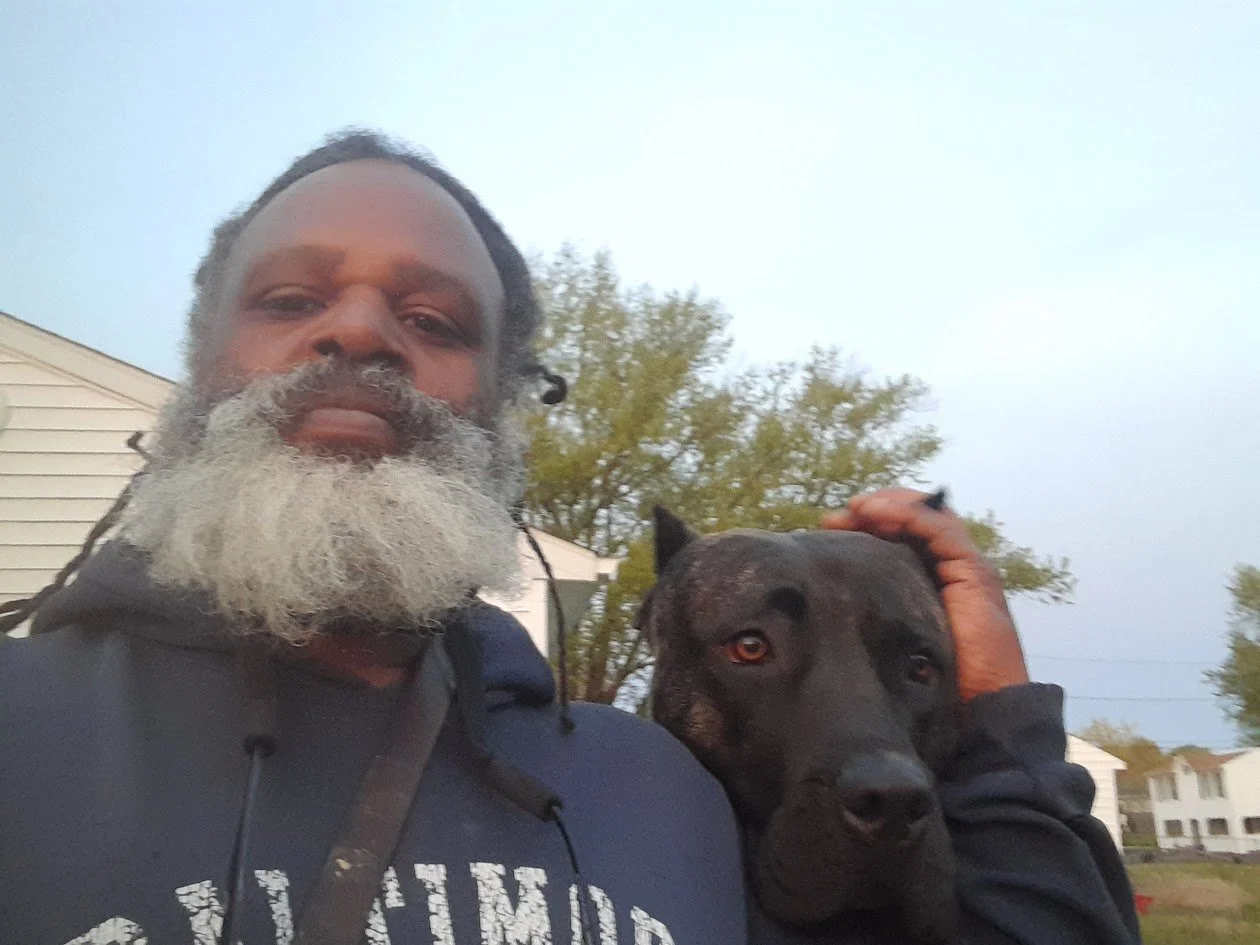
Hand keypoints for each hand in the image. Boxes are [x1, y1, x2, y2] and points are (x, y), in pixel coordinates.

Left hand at [820, 488, 1028, 701]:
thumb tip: (830, 605)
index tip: (833, 527)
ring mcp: (967, 569)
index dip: (871, 523)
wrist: (984, 709)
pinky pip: (940, 530)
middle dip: (877, 509)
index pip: (906, 535)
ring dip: (889, 505)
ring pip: (930, 516)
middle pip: (918, 519)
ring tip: (854, 508)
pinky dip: (909, 515)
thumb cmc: (940, 683)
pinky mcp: (974, 574)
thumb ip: (876, 617)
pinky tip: (876, 514)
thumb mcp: (895, 641)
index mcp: (935, 582)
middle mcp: (953, 569)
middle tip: (837, 517)